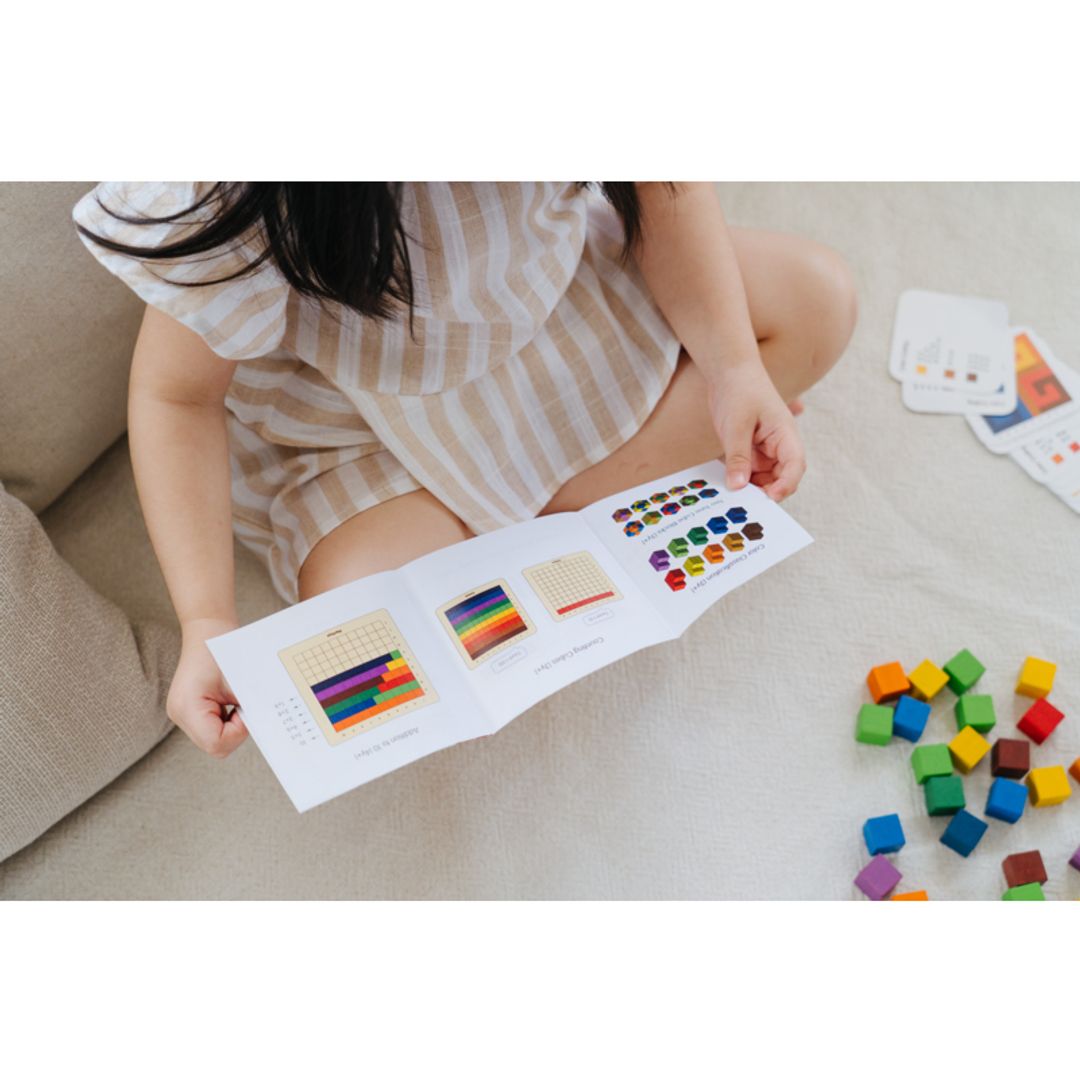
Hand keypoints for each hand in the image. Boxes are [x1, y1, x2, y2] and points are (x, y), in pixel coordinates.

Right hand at [168, 617, 247, 757]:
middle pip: (214, 745)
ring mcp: (181, 714)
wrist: (207, 631)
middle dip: (233, 731)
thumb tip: (260, 726)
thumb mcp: (237, 683)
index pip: (216, 743)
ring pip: (212, 740)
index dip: (236, 732)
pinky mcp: (187, 711)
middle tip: (241, 707)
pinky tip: (227, 704)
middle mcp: (179, 714)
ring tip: (233, 703)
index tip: (244, 711)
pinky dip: (223, 721)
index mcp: (187, 707)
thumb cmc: (222, 651)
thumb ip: (246, 708)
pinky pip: (209, 729)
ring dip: (229, 726)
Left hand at [705, 360, 805, 499]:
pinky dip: (741, 480)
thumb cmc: (739, 390)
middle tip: (743, 501)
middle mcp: (779, 445)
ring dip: (751, 488)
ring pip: (764, 479)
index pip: (795, 465)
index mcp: (785, 435)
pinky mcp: (751, 451)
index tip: (769, 498)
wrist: (729, 372)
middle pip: (781, 477)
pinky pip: (749, 473)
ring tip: (732, 494)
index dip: (786, 485)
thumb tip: (738, 486)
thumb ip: (738, 457)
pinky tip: (727, 484)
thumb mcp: (736, 426)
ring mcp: (766, 450)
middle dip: (766, 491)